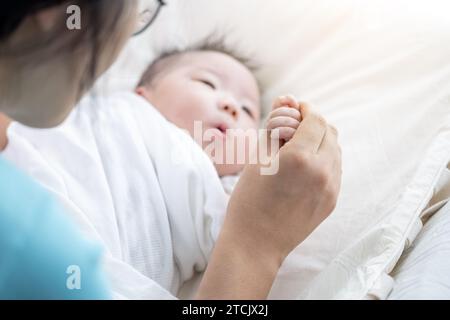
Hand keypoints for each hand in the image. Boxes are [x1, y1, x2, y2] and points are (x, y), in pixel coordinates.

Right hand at [228, 102, 340, 262]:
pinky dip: (324, 159)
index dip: (305, 109)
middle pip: (330, 131)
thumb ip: (274, 126)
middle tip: (293, 127)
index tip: (294, 109)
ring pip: (336, 150)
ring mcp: (331, 187)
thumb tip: (286, 99)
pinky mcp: (332, 200)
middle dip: (313, 123)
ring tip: (297, 148)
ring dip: (320, 140)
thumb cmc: (249, 199)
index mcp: (301, 157)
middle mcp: (323, 170)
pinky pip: (335, 169)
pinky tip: (303, 166)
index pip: (315, 119)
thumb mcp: (256, 157)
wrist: (256, 243)